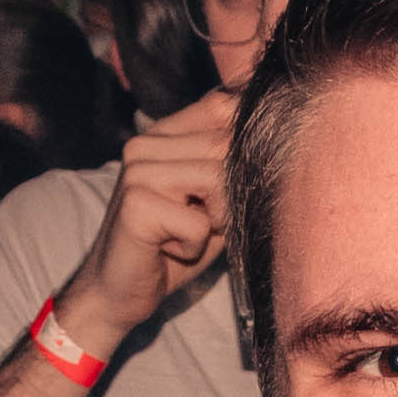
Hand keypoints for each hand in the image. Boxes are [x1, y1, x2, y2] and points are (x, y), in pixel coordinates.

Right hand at [63, 85, 233, 341]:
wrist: (117, 292)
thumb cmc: (172, 247)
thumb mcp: (210, 200)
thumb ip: (230, 163)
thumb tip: (280, 129)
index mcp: (164, 134)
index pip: (222, 104)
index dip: (248, 134)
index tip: (236, 181)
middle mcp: (146, 143)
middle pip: (226, 145)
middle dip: (230, 193)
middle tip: (203, 221)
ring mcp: (138, 171)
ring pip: (217, 179)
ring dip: (214, 220)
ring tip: (186, 233)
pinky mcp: (137, 204)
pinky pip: (198, 223)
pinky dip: (193, 246)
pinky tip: (167, 249)